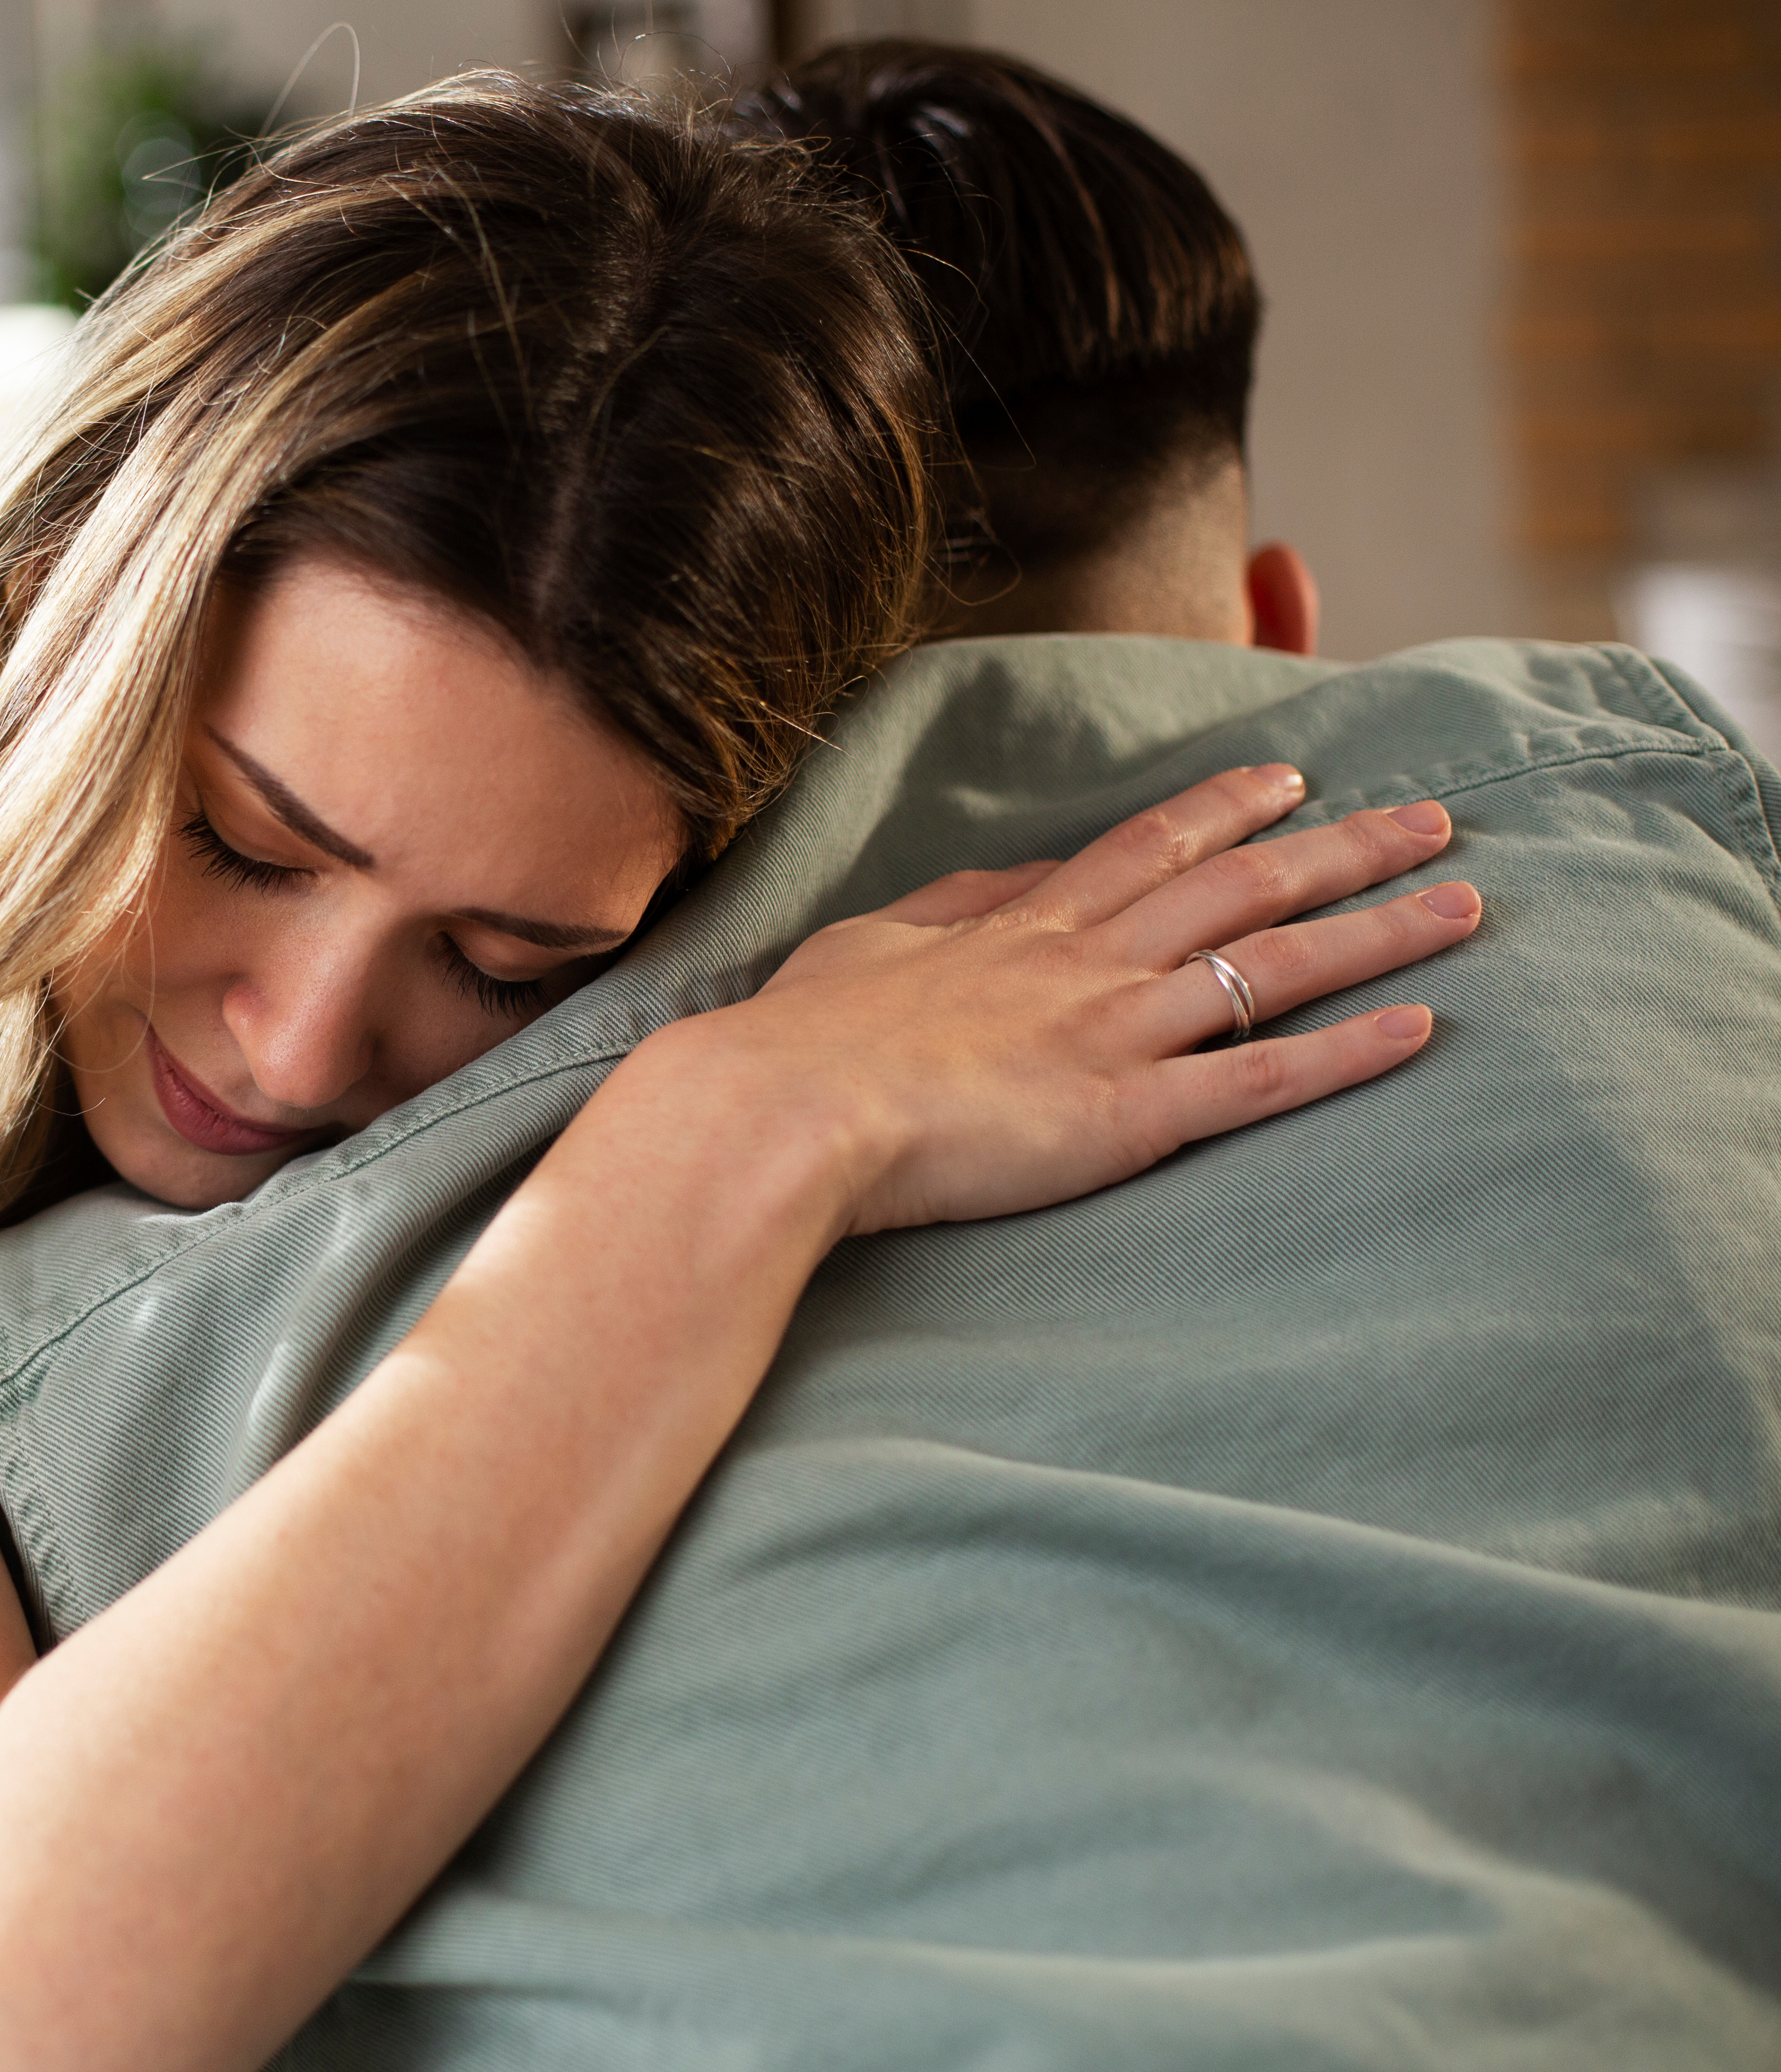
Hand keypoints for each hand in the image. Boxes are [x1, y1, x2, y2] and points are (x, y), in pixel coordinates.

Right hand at [671, 764, 1477, 1236]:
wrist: (780, 1108)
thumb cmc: (801, 1040)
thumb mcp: (863, 945)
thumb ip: (946, 908)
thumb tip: (1010, 880)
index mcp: (1019, 927)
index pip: (1147, 849)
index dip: (1226, 808)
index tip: (1292, 778)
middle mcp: (1084, 964)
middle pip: (1240, 888)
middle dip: (1344, 848)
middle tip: (1434, 821)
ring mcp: (1111, 1035)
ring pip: (1272, 966)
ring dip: (1377, 932)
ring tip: (1466, 906)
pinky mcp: (1124, 1118)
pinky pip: (1258, 1081)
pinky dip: (1345, 1055)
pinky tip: (1419, 1031)